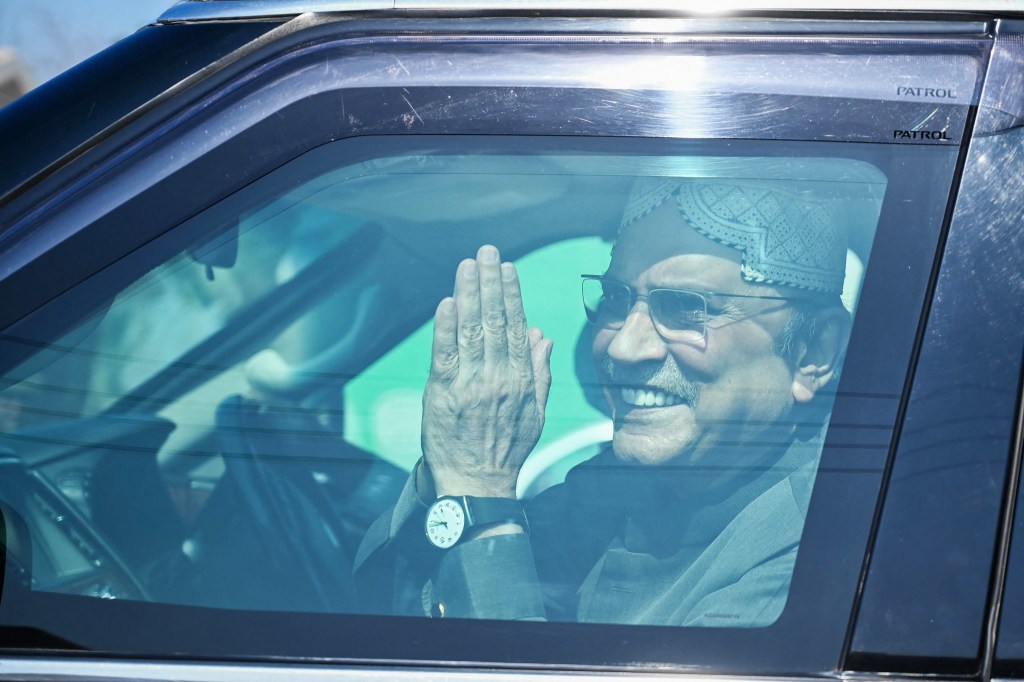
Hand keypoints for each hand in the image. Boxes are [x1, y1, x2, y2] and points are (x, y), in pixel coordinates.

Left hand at [421, 245, 552, 498]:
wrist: (478, 484)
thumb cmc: (506, 449)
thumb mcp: (534, 412)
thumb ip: (539, 372)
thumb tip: (541, 336)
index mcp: (520, 379)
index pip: (515, 327)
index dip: (512, 295)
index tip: (508, 269)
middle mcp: (497, 377)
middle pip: (494, 321)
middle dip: (490, 282)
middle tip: (488, 252)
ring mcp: (470, 385)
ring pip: (471, 331)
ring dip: (469, 295)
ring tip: (469, 265)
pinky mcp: (443, 394)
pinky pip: (445, 355)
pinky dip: (445, 328)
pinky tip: (447, 303)